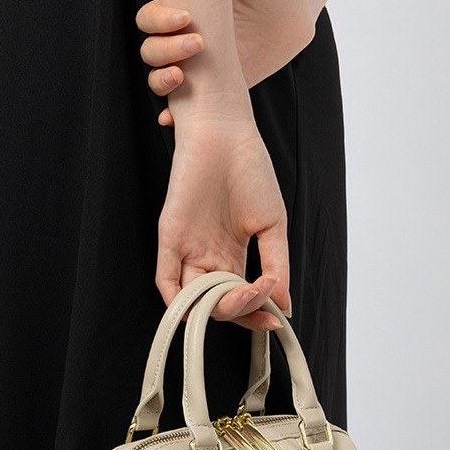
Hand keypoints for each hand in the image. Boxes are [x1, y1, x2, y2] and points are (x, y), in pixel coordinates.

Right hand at [134, 0, 315, 126]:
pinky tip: (169, 117)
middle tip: (198, 43)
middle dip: (165, 49)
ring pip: (158, 77)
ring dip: (162, 80)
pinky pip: (183, 107)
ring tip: (181, 77)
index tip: (184, 17)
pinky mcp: (211, 90)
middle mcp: (181, 39)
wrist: (294, 10)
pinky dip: (171, 115)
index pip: (149, 19)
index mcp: (179, 11)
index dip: (156, 19)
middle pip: (150, 50)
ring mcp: (194, 67)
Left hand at [155, 114, 290, 329]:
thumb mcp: (272, 224)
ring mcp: (187, 248)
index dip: (256, 313)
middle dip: (242, 311)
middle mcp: (207, 255)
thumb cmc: (248, 169)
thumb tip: (284, 303)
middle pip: (217, 304)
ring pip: (194, 299)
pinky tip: (204, 304)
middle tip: (261, 297)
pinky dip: (180, 302)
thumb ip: (277, 264)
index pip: (239, 298)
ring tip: (243, 293)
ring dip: (219, 309)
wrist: (226, 132)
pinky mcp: (170, 237)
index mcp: (231, 253)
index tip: (277, 317)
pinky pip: (166, 281)